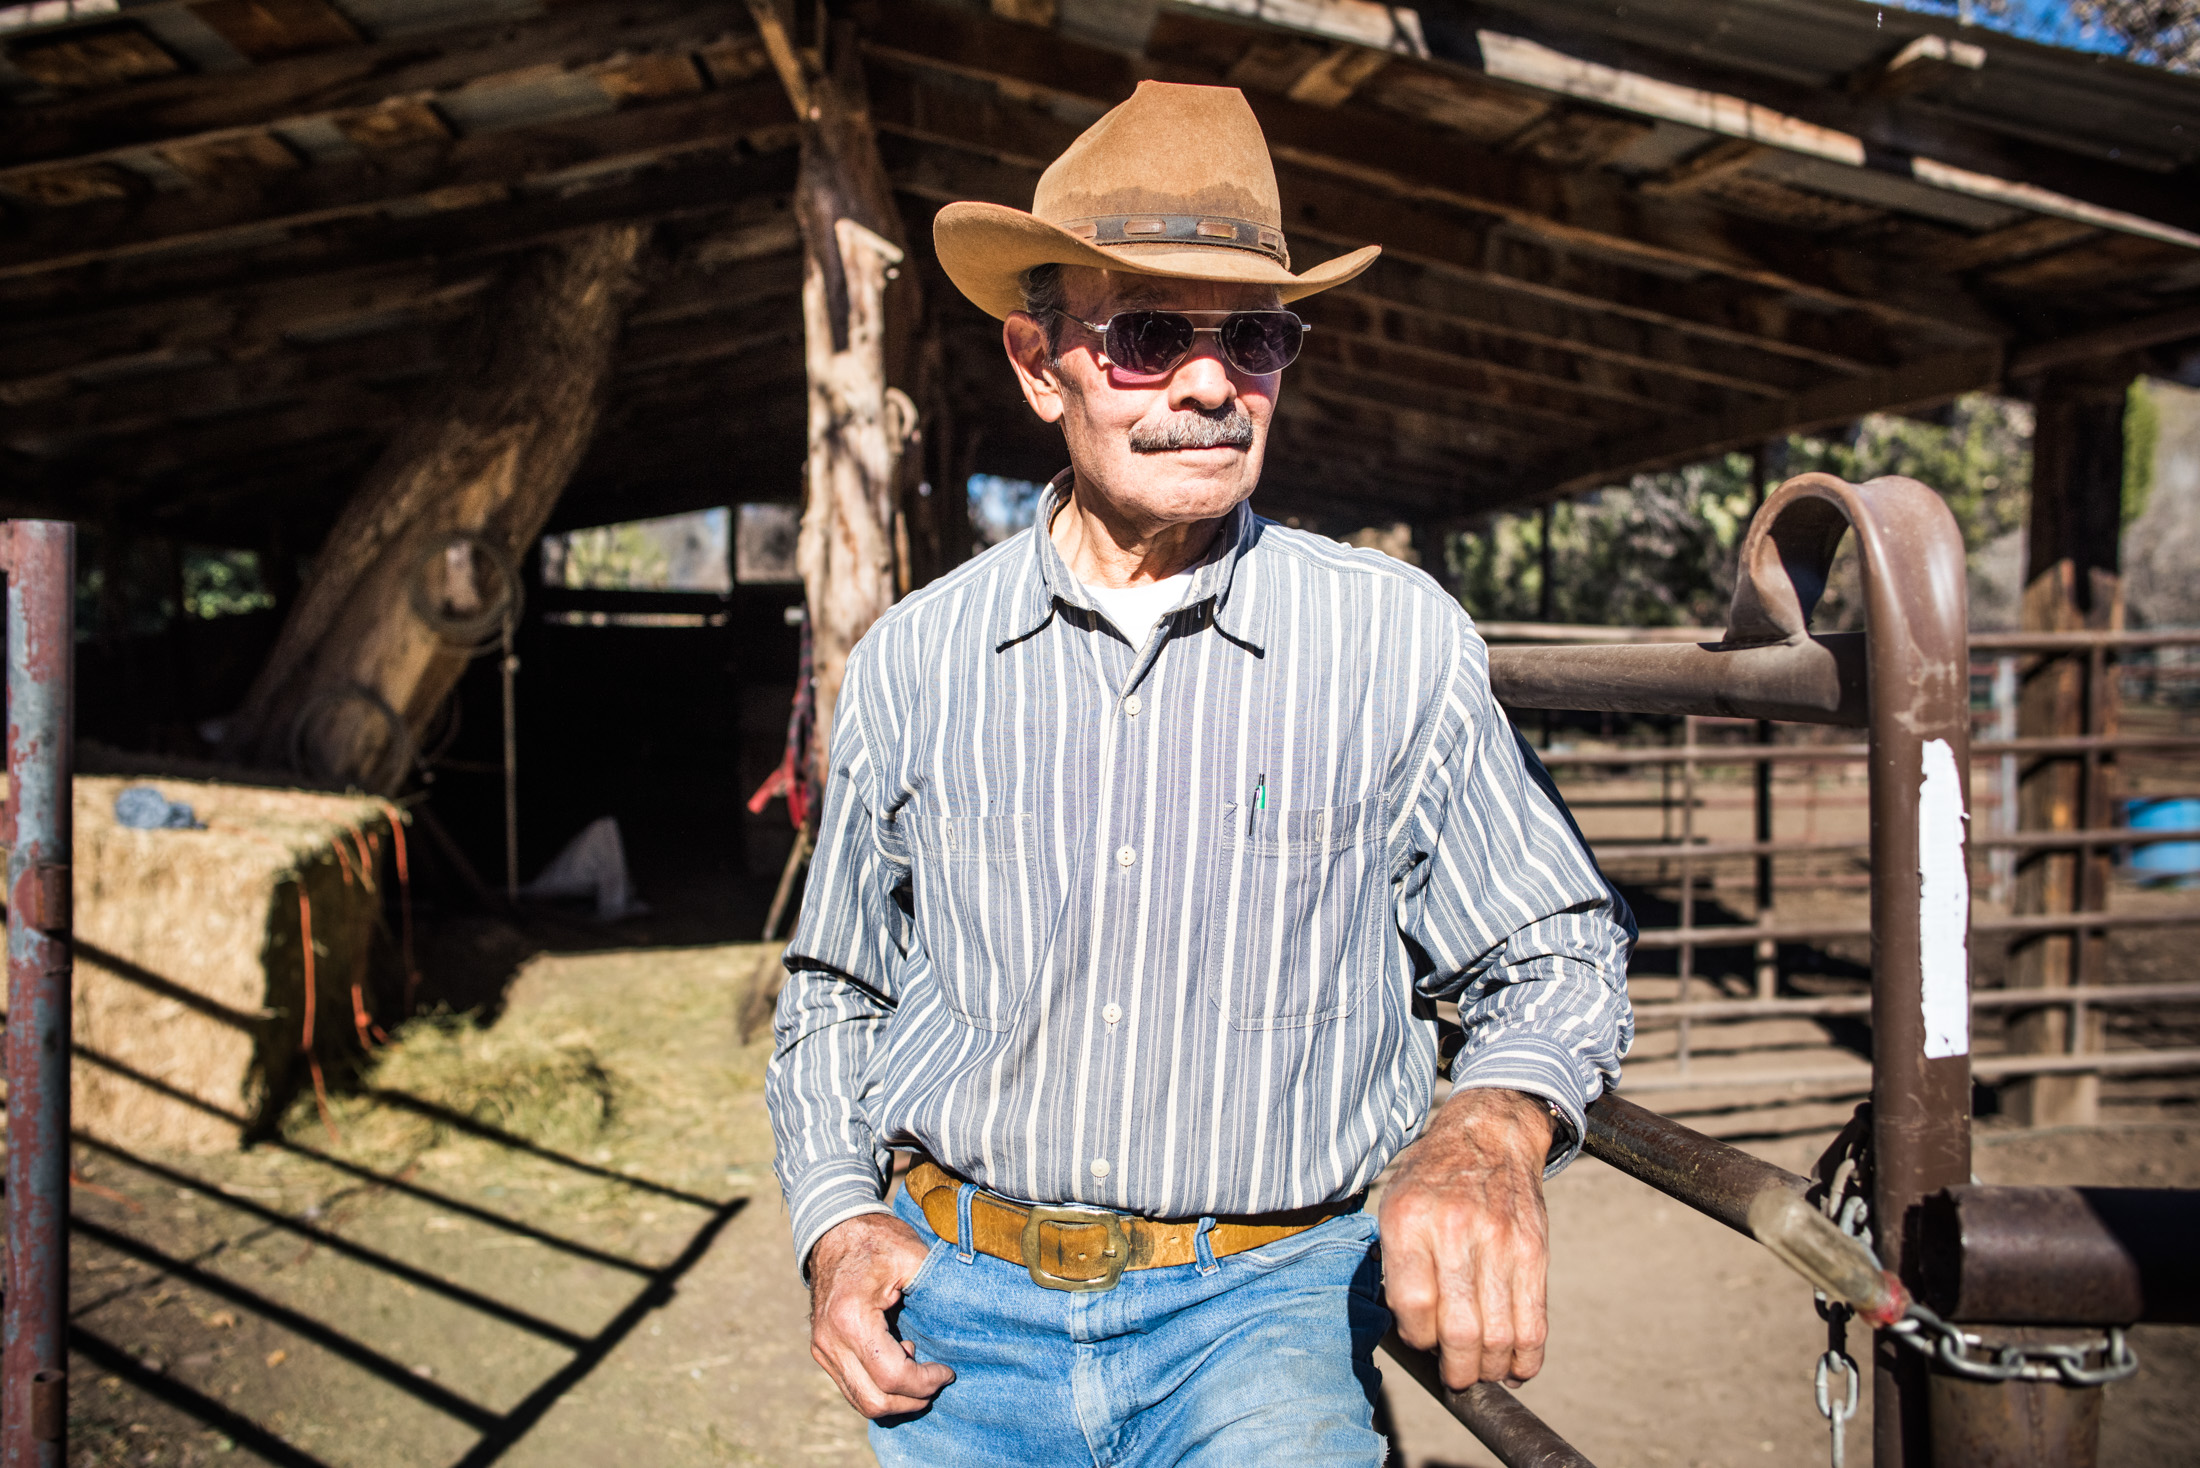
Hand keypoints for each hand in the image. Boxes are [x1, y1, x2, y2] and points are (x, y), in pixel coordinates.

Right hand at [807, 1213, 955, 1417]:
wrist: (834, 1230)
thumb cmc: (877, 1240)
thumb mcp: (912, 1256)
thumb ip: (937, 1291)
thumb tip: (969, 1321)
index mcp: (852, 1318)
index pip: (892, 1376)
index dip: (925, 1382)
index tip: (947, 1371)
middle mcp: (831, 1341)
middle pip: (875, 1401)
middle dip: (913, 1399)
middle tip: (936, 1378)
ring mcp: (823, 1349)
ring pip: (861, 1401)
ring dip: (897, 1397)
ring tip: (917, 1366)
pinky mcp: (823, 1351)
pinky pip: (853, 1387)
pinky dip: (881, 1387)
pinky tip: (899, 1359)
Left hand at [1379, 1087, 1554, 1389]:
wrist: (1490, 1136)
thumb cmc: (1434, 1178)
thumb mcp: (1395, 1203)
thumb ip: (1396, 1262)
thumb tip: (1408, 1328)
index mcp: (1409, 1220)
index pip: (1411, 1305)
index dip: (1415, 1337)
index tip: (1419, 1340)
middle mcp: (1454, 1230)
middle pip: (1458, 1331)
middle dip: (1455, 1370)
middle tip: (1453, 1375)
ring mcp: (1500, 1241)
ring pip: (1498, 1336)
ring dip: (1489, 1369)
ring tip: (1481, 1371)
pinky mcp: (1534, 1251)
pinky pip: (1534, 1322)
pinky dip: (1526, 1358)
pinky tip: (1515, 1366)